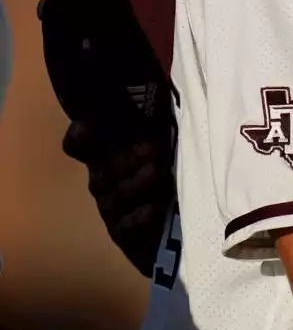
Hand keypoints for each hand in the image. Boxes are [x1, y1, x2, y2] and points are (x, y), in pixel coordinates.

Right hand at [62, 121, 171, 276]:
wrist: (175, 227)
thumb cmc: (167, 176)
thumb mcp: (163, 149)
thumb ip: (152, 127)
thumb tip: (154, 95)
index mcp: (107, 159)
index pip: (80, 148)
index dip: (80, 139)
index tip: (86, 125)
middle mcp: (105, 183)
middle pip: (103, 173)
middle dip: (127, 160)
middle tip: (151, 148)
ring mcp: (112, 210)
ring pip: (116, 197)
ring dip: (136, 184)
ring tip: (157, 173)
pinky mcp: (124, 234)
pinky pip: (125, 227)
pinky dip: (137, 218)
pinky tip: (151, 209)